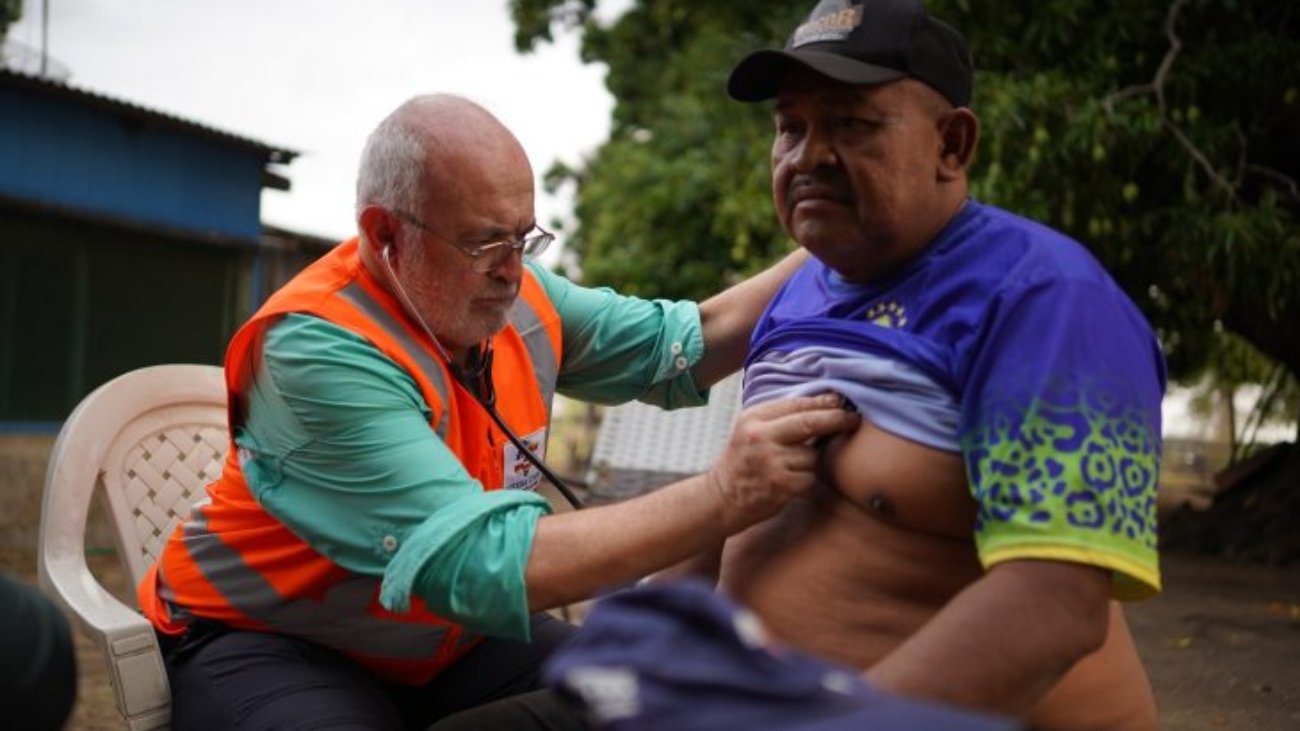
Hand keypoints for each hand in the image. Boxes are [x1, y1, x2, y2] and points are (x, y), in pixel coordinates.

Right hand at [707, 393, 858, 530]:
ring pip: (812, 455)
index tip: (840, 402)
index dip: (822, 402)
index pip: (795, 404)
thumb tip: (824, 402)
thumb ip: (779, 417)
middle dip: (836, 420)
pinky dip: (807, 482)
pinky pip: (811, 478)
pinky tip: (792, 484)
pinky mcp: (780, 485)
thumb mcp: (750, 430)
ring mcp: (770, 461)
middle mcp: (760, 437)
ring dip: (811, 462)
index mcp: (753, 418)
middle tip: (853, 420)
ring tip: (792, 468)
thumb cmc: (743, 462)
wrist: (721, 498)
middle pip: (809, 423)